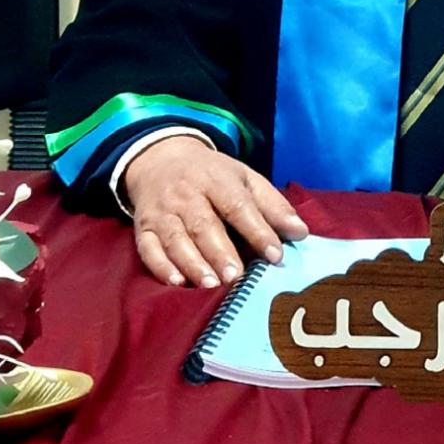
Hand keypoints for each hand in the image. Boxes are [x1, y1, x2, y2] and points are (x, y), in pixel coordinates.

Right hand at [124, 137, 307, 287]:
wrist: (160, 159)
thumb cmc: (212, 175)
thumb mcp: (244, 178)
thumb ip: (272, 205)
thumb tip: (301, 232)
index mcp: (216, 178)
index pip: (238, 205)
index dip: (258, 230)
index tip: (276, 255)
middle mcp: (187, 194)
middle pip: (204, 224)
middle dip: (221, 252)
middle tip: (238, 277)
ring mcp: (162, 212)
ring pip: (176, 238)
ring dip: (193, 263)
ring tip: (212, 284)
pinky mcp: (143, 228)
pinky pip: (148, 249)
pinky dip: (161, 267)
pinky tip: (176, 283)